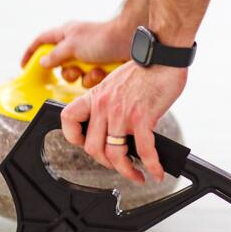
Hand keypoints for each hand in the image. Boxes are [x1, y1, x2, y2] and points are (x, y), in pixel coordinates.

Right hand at [22, 15, 135, 79]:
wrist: (131, 41)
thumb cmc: (103, 37)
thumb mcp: (73, 45)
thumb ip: (56, 54)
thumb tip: (43, 62)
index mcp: (66, 33)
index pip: (42, 41)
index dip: (31, 52)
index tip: (25, 66)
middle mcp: (76, 44)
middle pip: (61, 65)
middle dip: (68, 73)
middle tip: (74, 72)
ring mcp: (89, 56)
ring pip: (77, 75)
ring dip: (85, 77)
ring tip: (94, 71)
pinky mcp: (101, 66)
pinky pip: (91, 80)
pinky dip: (96, 78)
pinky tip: (104, 73)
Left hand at [59, 59, 187, 186]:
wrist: (162, 56)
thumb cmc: (144, 70)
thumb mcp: (115, 83)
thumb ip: (108, 103)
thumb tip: (111, 126)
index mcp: (96, 96)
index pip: (68, 118)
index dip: (73, 137)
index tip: (85, 145)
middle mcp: (105, 105)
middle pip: (93, 148)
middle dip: (106, 163)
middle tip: (119, 165)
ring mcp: (122, 113)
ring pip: (115, 154)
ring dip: (127, 171)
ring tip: (137, 174)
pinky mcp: (142, 117)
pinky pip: (144, 151)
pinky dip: (152, 166)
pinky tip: (156, 171)